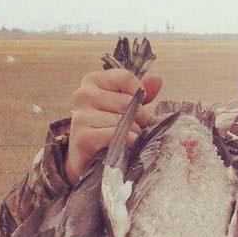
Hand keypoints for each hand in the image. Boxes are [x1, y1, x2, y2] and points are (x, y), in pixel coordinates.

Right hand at [65, 69, 162, 183]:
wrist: (89, 158)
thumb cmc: (109, 127)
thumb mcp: (125, 106)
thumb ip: (140, 92)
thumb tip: (157, 79)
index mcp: (93, 81)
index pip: (125, 78)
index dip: (139, 94)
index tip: (138, 106)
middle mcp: (83, 94)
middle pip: (127, 101)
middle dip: (139, 117)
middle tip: (135, 127)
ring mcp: (81, 116)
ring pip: (123, 120)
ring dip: (134, 132)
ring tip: (127, 137)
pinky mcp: (83, 137)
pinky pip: (116, 135)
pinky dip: (127, 142)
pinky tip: (124, 146)